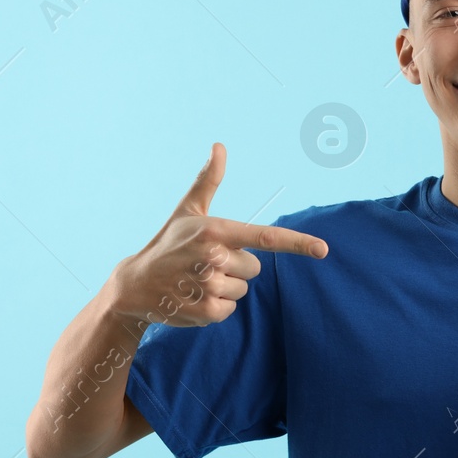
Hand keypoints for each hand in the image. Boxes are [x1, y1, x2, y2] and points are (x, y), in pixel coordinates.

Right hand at [111, 142, 327, 325]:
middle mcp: (213, 257)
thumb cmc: (168, 243)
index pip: (265, 238)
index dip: (298, 243)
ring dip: (225, 289)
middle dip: (235, 268)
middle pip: (253, 269)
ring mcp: (208, 285)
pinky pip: (230, 310)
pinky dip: (215, 307)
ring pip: (241, 291)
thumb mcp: (187, 210)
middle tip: (205, 264)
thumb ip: (209, 180)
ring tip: (196, 281)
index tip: (323, 249)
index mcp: (215, 230)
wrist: (134, 285)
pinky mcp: (204, 311)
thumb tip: (219, 146)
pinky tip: (193, 297)